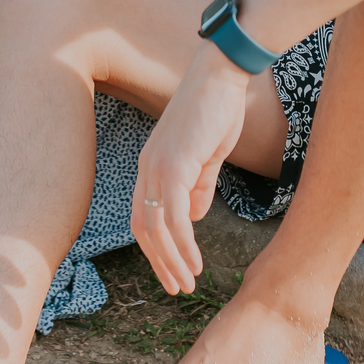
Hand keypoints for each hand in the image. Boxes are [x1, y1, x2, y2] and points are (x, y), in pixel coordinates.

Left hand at [132, 41, 250, 293]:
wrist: (222, 75)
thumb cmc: (217, 109)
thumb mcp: (208, 155)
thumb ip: (199, 186)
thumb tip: (193, 217)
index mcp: (151, 164)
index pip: (141, 215)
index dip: (153, 247)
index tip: (171, 270)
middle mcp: (147, 168)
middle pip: (142, 227)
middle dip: (158, 263)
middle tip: (175, 288)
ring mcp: (158, 167)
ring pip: (156, 228)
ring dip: (171, 260)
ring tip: (187, 283)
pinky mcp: (175, 166)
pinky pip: (174, 217)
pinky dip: (183, 244)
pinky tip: (196, 261)